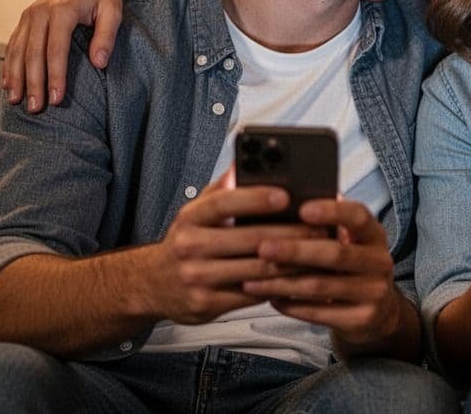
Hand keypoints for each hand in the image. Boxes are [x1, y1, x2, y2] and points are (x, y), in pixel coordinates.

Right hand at [3, 0, 166, 112]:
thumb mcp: (113, 11)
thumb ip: (107, 36)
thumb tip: (99, 64)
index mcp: (63, 10)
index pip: (56, 49)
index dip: (54, 76)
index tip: (56, 99)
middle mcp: (40, 12)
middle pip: (33, 53)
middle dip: (33, 83)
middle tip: (34, 108)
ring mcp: (29, 14)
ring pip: (17, 50)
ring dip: (16, 77)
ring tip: (17, 101)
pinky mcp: (25, 18)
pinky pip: (13, 44)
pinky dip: (9, 64)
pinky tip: (8, 84)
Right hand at [143, 176, 324, 324]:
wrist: (150, 284)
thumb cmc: (185, 242)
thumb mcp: (195, 211)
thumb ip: (222, 190)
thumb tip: (244, 165)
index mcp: (190, 218)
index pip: (224, 203)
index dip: (256, 198)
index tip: (286, 195)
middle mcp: (190, 247)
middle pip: (249, 239)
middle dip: (291, 233)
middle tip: (320, 227)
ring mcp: (198, 278)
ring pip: (257, 270)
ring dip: (293, 261)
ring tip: (318, 251)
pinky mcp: (207, 304)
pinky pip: (253, 294)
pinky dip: (279, 285)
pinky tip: (299, 277)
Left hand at [239, 198, 406, 346]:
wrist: (378, 311)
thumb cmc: (349, 265)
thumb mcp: (348, 239)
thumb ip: (325, 221)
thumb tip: (281, 196)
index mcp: (373, 234)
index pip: (357, 216)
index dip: (331, 211)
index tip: (301, 208)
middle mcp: (379, 261)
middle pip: (335, 253)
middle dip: (296, 250)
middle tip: (262, 247)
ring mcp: (374, 292)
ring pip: (321, 286)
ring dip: (283, 282)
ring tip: (252, 279)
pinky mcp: (362, 319)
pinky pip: (320, 313)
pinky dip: (292, 305)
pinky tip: (271, 298)